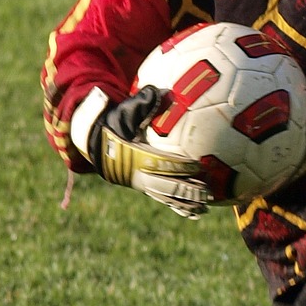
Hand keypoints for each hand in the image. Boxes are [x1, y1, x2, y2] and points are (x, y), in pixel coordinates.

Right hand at [72, 85, 209, 217]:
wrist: (98, 144)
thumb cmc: (115, 125)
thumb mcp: (125, 111)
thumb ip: (142, 102)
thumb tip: (160, 92)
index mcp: (138, 157)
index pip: (163, 163)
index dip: (181, 166)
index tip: (199, 165)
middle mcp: (141, 175)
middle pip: (168, 186)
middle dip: (188, 190)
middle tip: (207, 191)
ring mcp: (143, 184)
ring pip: (167, 197)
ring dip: (186, 203)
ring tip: (205, 207)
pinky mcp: (146, 188)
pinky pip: (164, 201)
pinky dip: (179, 208)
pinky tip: (195, 214)